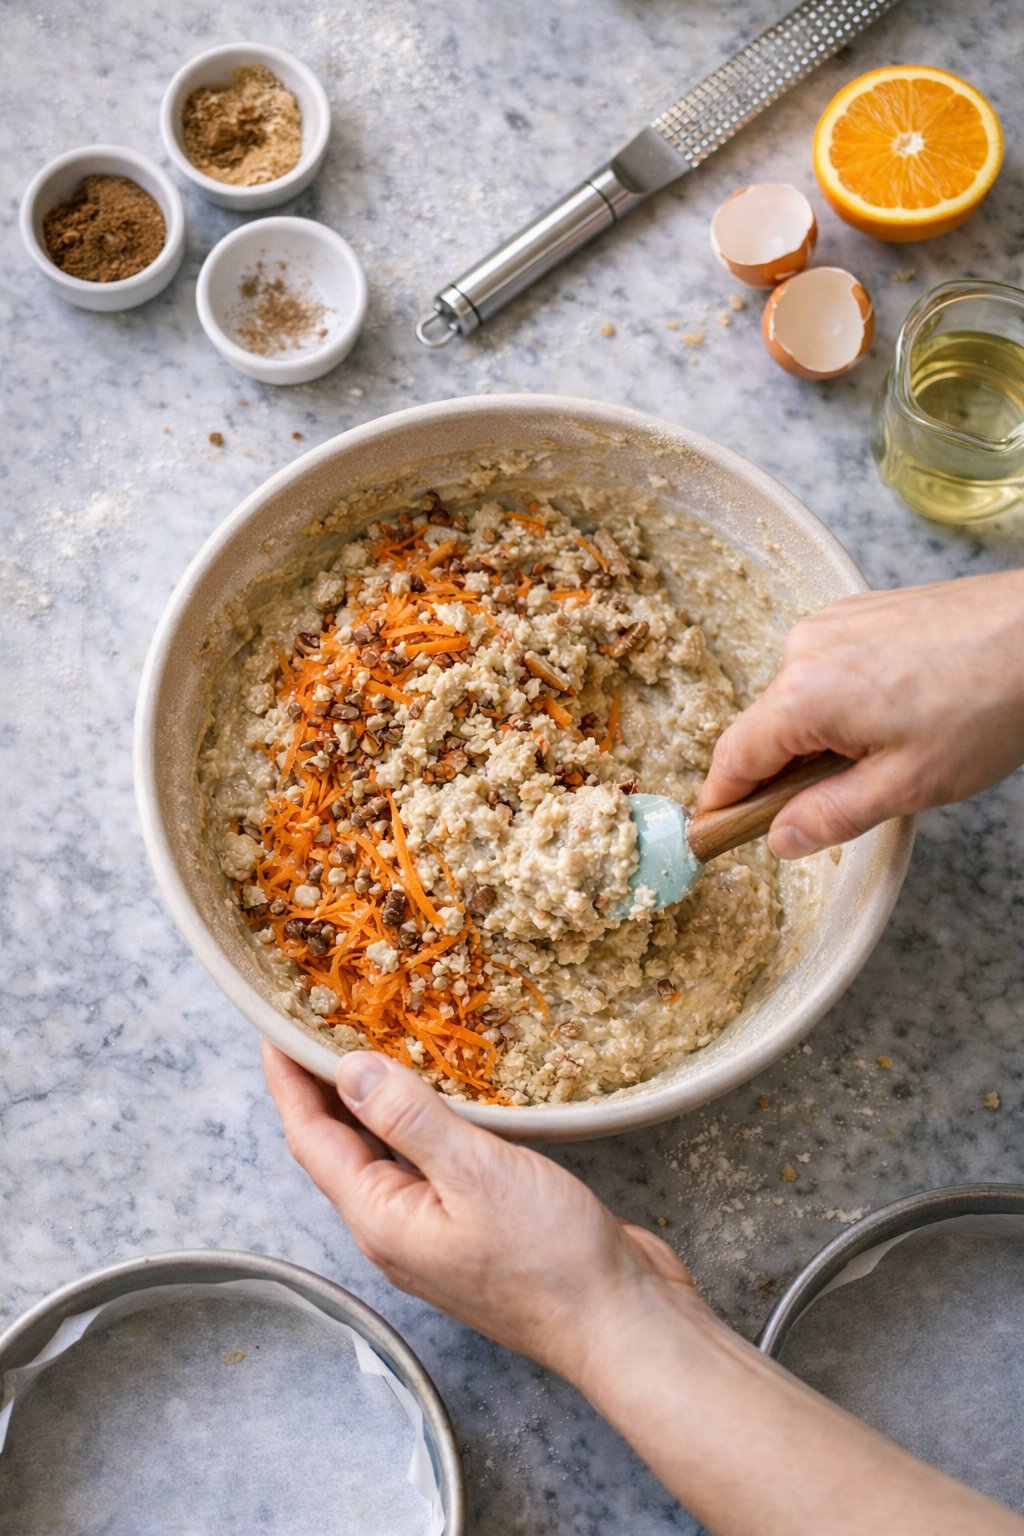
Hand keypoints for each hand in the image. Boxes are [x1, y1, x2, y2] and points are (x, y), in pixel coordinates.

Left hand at [262, 1042, 696, 1381]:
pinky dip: (422, 1118)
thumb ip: (408, 1119)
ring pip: (387, 1151)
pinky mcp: (478, 1222)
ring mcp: (437, 1227)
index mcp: (381, 1218)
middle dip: (324, 1083)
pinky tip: (445, 1090)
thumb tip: (348, 1069)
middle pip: (341, 1144)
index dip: (289, 1080)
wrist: (621, 1322)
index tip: (274, 1025)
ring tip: (375, 1039)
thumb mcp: (475, 1173)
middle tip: (323, 1017)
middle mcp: (397, 1226)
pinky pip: (431, 1159)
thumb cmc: (550, 1258)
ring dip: (374, 1098)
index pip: (312, 1138)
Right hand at [698, 571, 1023, 857]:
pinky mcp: (859, 611)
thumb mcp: (906, 786)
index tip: (716, 833)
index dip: (722, 803)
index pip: (733, 758)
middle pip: (765, 729)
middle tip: (838, 806)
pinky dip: (842, 701)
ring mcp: (830, 624)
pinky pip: (826, 670)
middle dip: (786, 773)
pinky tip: (896, 714)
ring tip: (888, 753)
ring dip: (820, 736)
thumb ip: (830, 817)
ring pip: (798, 699)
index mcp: (802, 695)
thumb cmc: (985, 706)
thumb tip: (778, 839)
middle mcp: (803, 650)